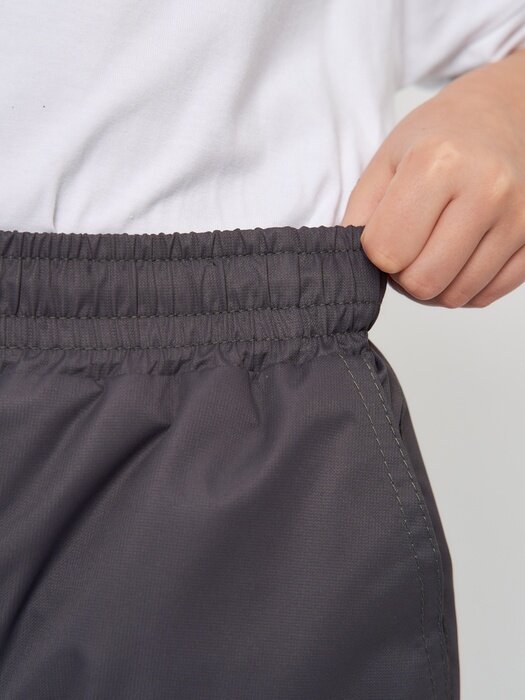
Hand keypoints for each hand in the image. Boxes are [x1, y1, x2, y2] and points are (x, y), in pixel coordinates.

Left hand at [342, 48, 524, 307]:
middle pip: (422, 282)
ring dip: (433, 286)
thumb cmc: (442, 137)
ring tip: (431, 250)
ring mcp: (519, 217)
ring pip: (455, 297)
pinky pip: (486, 296)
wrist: (510, 114)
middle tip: (406, 249)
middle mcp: (486, 190)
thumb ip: (361, 212)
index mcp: (438, 163)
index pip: (386, 251)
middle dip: (403, 276)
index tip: (383, 233)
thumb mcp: (388, 157)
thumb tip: (352, 262)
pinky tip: (459, 256)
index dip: (375, 252)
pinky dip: (464, 286)